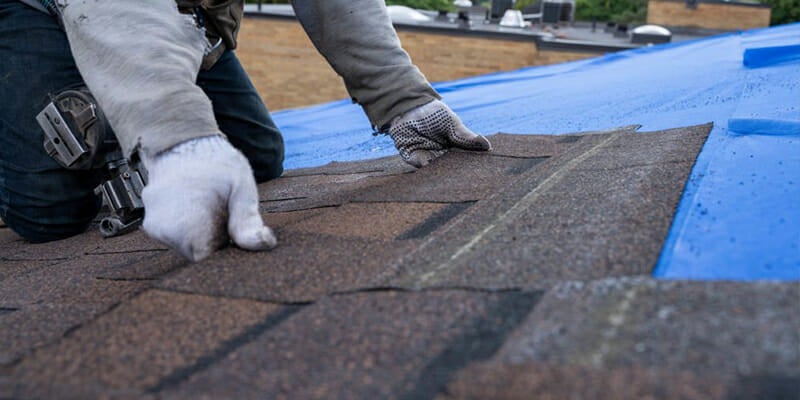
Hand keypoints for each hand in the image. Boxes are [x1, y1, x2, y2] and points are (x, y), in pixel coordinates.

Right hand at [140, 136, 276, 260]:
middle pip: (197, 255)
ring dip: (202, 235)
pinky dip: (189, 228)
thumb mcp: (241, 187)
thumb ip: (249, 220)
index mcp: (186, 225)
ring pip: (187, 247)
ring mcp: (154, 227)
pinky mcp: (152, 224)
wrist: (184, 140)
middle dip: (215, 241)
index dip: (226, 249)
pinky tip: (197, 207)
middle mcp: (163, 230)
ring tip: (209, 206)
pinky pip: (176, 236)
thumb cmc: (216, 162)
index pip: (209, 260)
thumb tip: (263, 244)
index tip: (233, 230)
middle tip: (223, 214)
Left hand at [388, 100, 491, 166]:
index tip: (481, 170)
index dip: (470, 165)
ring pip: (436, 169)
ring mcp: (427, 157)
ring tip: (448, 170)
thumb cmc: (433, 113)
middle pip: (450, 167)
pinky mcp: (413, 158)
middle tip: (464, 175)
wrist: (409, 106)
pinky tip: (431, 161)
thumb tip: (487, 146)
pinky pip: (420, 165)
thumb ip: (466, 137)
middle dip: (456, 171)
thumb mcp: (452, 123)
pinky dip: (425, 164)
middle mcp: (441, 156)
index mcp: (453, 148)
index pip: (463, 160)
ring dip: (441, 170)